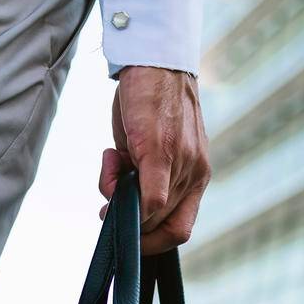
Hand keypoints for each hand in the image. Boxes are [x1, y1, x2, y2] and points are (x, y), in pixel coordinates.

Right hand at [101, 66, 210, 253]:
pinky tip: (113, 175)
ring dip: (116, 196)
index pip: (180, 229)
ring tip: (110, 163)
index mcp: (197, 176)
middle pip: (159, 223)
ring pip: (148, 211)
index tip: (127, 233)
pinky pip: (152, 198)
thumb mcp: (156, 147)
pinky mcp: (161, 151)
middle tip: (107, 199)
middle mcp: (195, 174)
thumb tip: (123, 205)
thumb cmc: (152, 103)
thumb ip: (146, 178)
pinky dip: (128, 202)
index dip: (152, 242)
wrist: (157, 60)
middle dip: (127, 219)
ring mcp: (182, 164)